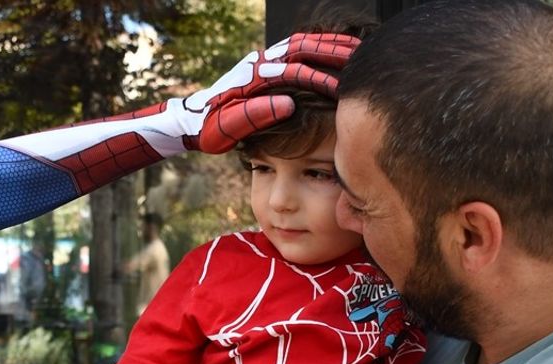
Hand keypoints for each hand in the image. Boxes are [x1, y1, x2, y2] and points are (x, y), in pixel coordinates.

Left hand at [179, 33, 359, 153]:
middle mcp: (260, 63)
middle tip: (361, 59)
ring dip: (329, 45)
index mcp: (254, 78)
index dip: (321, 79)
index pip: (295, 73)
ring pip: (301, 44)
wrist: (191, 119)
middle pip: (303, 48)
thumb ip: (257, 114)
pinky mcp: (264, 63)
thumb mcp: (230, 127)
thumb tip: (289, 104)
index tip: (344, 89)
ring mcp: (262, 60)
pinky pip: (296, 48)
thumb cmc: (210, 129)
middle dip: (333, 52)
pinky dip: (317, 47)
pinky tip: (335, 54)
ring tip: (357, 51)